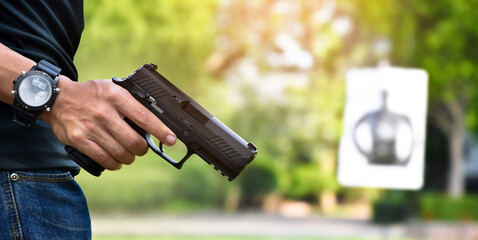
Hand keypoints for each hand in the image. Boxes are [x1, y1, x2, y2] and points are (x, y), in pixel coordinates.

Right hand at [41, 76, 176, 169]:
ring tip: (128, 154)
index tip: (171, 139)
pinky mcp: (80, 140)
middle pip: (134, 141)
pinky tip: (116, 160)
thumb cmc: (91, 94)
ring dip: (129, 158)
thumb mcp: (113, 89)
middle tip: (141, 148)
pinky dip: (114, 163)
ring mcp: (91, 128)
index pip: (144, 117)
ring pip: (121, 153)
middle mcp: (104, 112)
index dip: (161, 131)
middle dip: (142, 149)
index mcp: (116, 96)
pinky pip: (104, 160)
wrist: (57, 98)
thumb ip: (131, 102)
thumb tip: (155, 119)